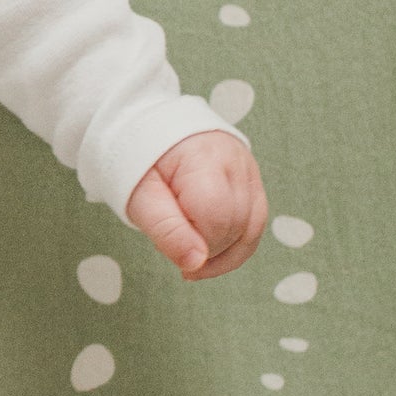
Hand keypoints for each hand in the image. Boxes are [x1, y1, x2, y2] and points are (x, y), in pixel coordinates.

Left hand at [125, 131, 266, 279]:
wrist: (149, 131)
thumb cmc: (141, 165)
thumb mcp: (140, 198)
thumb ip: (167, 230)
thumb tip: (196, 264)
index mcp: (203, 158)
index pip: (216, 216)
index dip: (196, 243)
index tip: (170, 248)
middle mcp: (236, 161)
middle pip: (236, 224)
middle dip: (207, 249)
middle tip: (174, 250)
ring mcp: (248, 170)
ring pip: (252, 228)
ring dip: (224, 255)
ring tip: (193, 264)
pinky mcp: (252, 181)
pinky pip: (254, 223)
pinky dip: (235, 246)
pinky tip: (211, 257)